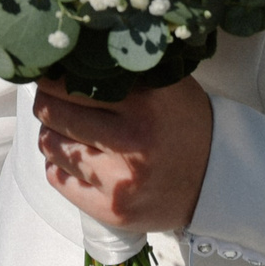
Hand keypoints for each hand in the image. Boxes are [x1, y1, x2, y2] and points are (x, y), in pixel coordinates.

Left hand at [34, 77, 213, 233]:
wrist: (218, 180)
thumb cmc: (184, 123)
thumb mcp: (164, 85)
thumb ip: (122, 70)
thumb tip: (68, 55)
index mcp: (145, 103)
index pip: (69, 82)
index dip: (52, 77)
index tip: (50, 74)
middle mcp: (131, 142)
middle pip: (52, 112)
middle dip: (46, 102)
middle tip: (51, 99)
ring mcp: (119, 181)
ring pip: (50, 145)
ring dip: (52, 133)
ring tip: (66, 130)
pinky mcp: (111, 210)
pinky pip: (58, 179)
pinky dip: (59, 165)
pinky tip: (75, 158)